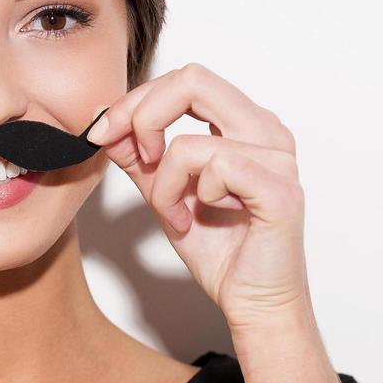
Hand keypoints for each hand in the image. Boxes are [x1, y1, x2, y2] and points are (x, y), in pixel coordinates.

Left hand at [86, 63, 310, 334]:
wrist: (252, 302)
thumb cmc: (221, 251)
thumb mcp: (165, 192)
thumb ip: (138, 155)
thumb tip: (103, 120)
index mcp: (246, 123)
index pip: (185, 80)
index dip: (136, 101)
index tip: (103, 133)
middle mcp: (268, 132)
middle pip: (192, 80)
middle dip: (142, 117)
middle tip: (136, 159)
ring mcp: (278, 159)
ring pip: (190, 139)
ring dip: (164, 183)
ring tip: (174, 213)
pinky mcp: (279, 189)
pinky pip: (214, 167)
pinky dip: (191, 196)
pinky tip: (199, 218)